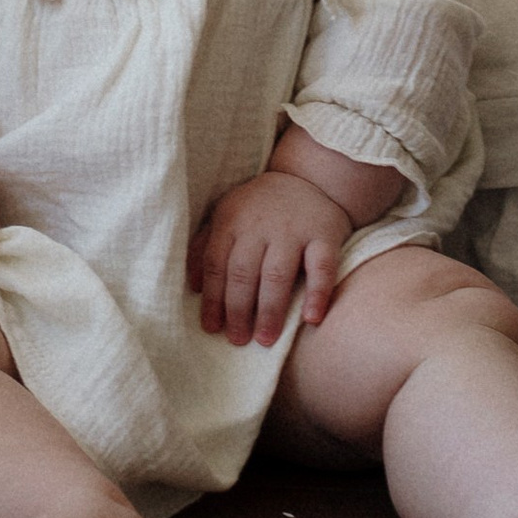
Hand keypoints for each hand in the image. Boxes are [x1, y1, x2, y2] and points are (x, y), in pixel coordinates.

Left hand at [186, 167, 353, 345]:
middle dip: (238, 310)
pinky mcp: (325, 234)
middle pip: (243, 272)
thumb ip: (206, 245)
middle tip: (238, 340)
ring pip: (277, 274)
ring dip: (269, 310)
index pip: (216, 264)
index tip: (212, 328)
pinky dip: (318, 293)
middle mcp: (260, 224)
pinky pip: (322, 267)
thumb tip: (192, 286)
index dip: (212, 299)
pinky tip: (311, 319)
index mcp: (231, 219)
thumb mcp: (228, 215)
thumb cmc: (261, 208)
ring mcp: (294, 229)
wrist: (310, 177)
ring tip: (265, 339)